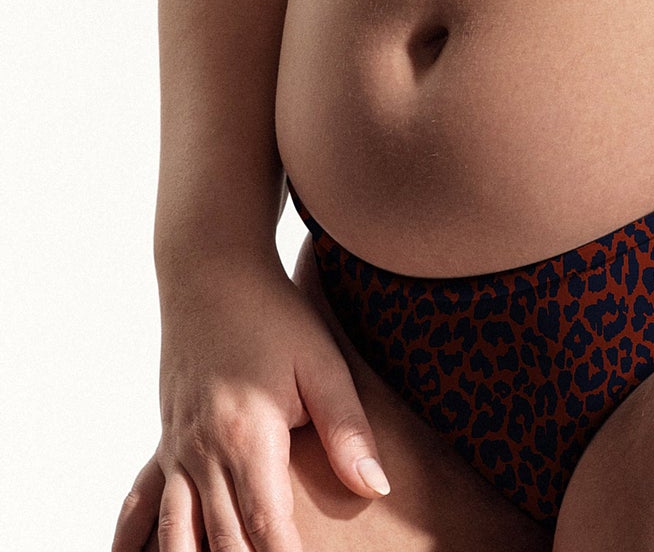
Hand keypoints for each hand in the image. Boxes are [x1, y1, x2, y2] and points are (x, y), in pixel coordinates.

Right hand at [112, 252, 389, 551]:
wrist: (212, 269)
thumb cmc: (273, 313)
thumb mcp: (322, 363)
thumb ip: (348, 430)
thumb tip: (377, 487)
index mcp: (248, 439)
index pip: (268, 530)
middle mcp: (204, 453)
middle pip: (224, 543)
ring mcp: (177, 449)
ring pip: (177, 534)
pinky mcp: (164, 440)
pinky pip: (142, 503)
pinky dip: (136, 539)